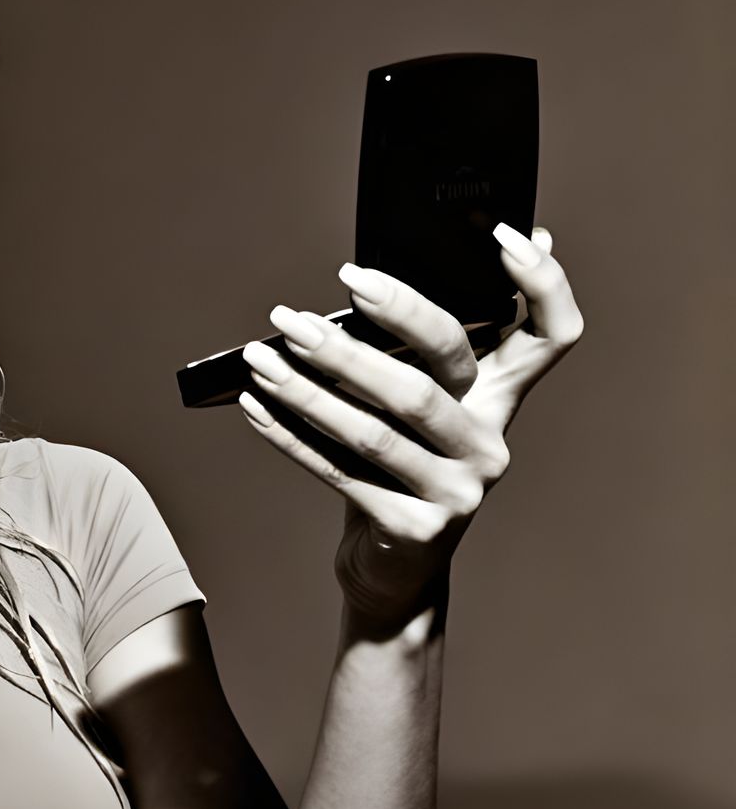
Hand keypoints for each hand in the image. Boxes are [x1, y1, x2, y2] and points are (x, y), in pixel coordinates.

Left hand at [236, 226, 581, 628]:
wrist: (395, 573)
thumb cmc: (399, 471)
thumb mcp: (421, 411)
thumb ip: (414, 353)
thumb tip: (371, 282)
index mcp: (500, 400)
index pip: (552, 334)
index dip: (543, 283)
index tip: (504, 235)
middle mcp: (489, 441)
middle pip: (437, 372)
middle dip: (371, 328)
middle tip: (306, 308)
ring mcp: (457, 490)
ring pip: (375, 427)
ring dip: (308, 388)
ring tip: (261, 358)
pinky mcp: (415, 527)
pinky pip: (339, 471)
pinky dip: (290, 436)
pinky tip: (256, 406)